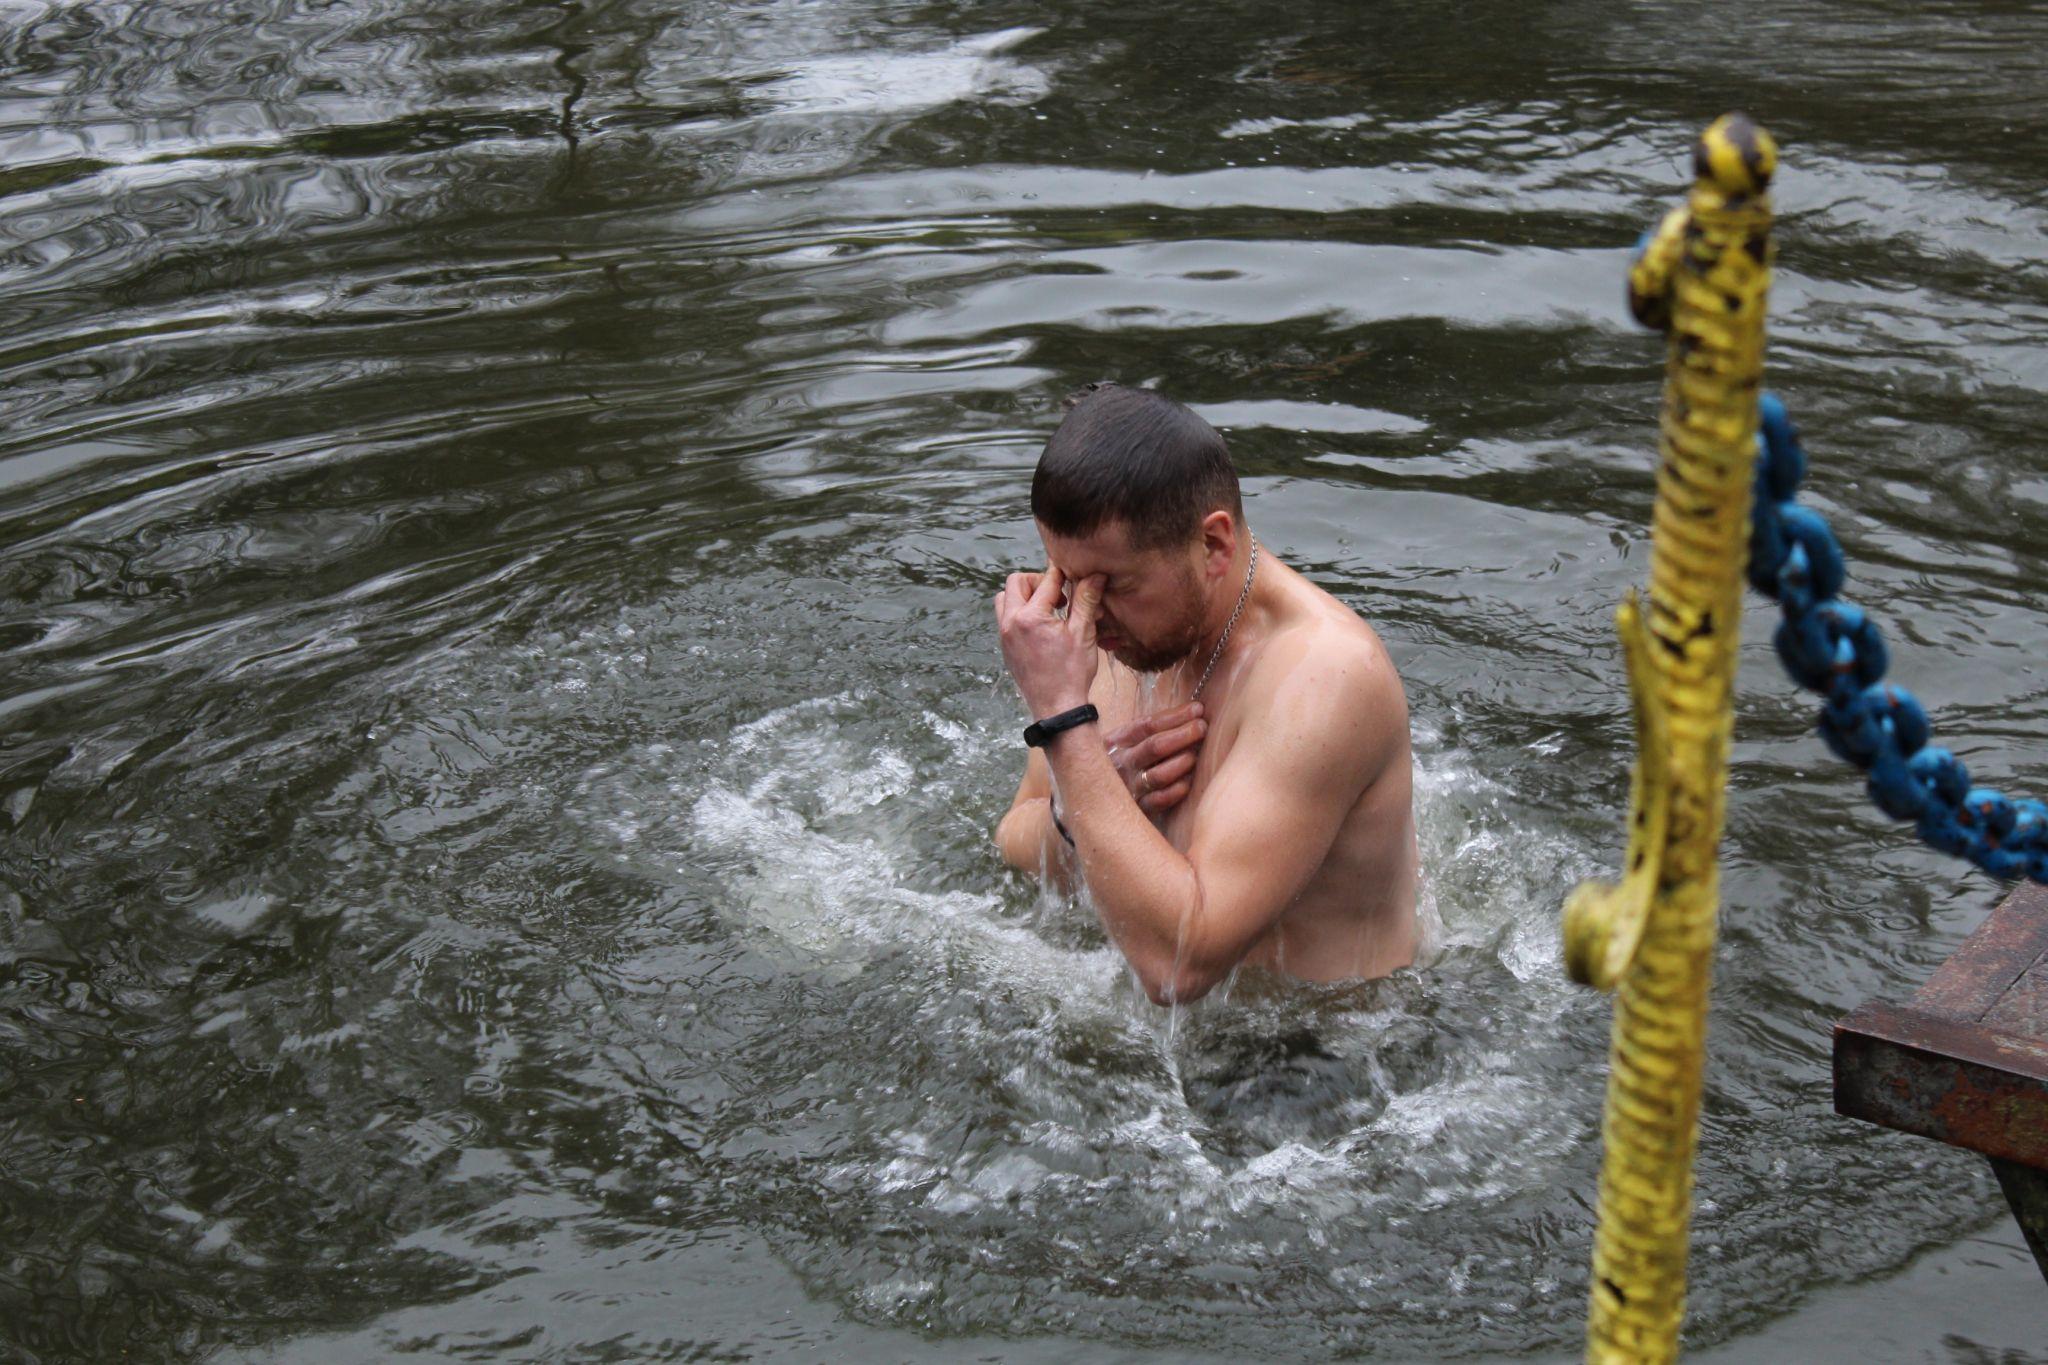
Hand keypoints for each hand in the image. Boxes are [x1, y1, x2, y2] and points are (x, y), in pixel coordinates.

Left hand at [995, 565, 1103, 718]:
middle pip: (1016, 582)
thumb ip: (1086, 599)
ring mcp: (1004, 635)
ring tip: (1048, 609)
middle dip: (1038, 581)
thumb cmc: (1072, 674)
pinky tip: (1042, 626)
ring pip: (1006, 599)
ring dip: (1025, 596)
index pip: (1046, 581)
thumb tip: (1095, 575)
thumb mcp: (1083, 633)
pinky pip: (1006, 618)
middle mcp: (1010, 623)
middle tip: (1059, 595)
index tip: (1076, 575)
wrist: (1057, 708)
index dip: (1064, 574)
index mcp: (1030, 617)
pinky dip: (1021, 613)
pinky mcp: (1005, 647)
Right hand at [1106, 702, 1205, 814]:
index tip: (1197, 709)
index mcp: (1115, 742)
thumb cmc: (1116, 765)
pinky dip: (1176, 790)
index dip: (1174, 716)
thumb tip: (1189, 712)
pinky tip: (1188, 782)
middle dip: (1183, 734)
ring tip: (1195, 755)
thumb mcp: (1119, 743)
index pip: (1146, 725)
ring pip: (1159, 775)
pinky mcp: (1137, 810)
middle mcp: (1120, 764)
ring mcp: (1128, 788)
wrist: (1089, 801)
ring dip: (1181, 762)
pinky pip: (1160, 801)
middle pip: (1155, 746)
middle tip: (1202, 727)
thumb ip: (1144, 730)